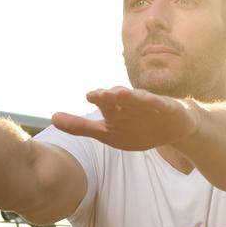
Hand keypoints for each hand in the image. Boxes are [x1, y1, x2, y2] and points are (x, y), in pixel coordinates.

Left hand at [52, 87, 198, 151]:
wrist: (173, 129)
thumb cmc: (137, 128)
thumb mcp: (106, 133)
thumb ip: (80, 126)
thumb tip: (52, 118)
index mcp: (115, 109)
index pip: (105, 102)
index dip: (99, 98)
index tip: (90, 96)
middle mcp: (130, 103)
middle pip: (120, 98)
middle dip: (113, 95)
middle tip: (104, 94)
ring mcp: (149, 105)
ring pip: (139, 99)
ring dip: (131, 96)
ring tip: (123, 93)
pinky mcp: (167, 108)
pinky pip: (161, 105)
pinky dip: (156, 103)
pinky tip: (153, 101)